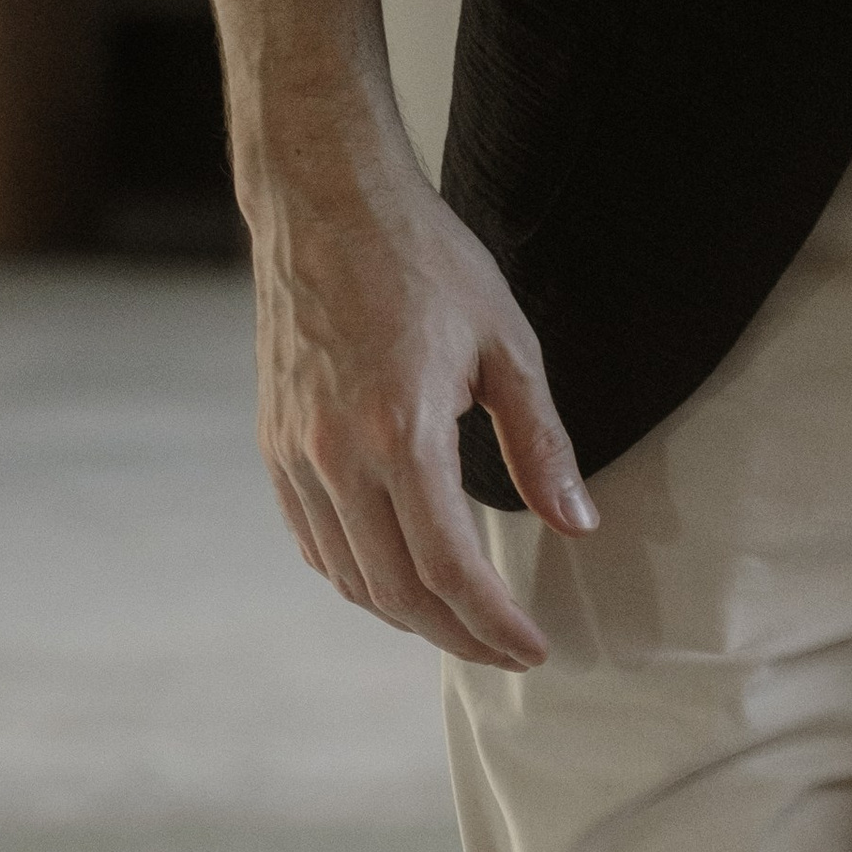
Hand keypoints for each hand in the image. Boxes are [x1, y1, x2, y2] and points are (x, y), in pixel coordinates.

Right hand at [198, 0, 598, 676]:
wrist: (322, 199)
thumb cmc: (424, 261)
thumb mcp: (509, 346)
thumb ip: (542, 446)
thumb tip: (576, 526)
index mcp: (401, 432)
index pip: (452, 569)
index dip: (495, 624)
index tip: (533, 649)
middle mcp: (337, 455)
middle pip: (398, 592)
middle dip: (458, 636)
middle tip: (506, 652)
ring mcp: (296, 454)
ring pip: (352, 578)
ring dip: (410, 616)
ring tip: (463, 623)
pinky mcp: (275, 445)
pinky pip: (315, 544)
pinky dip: (360, 579)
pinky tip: (400, 580)